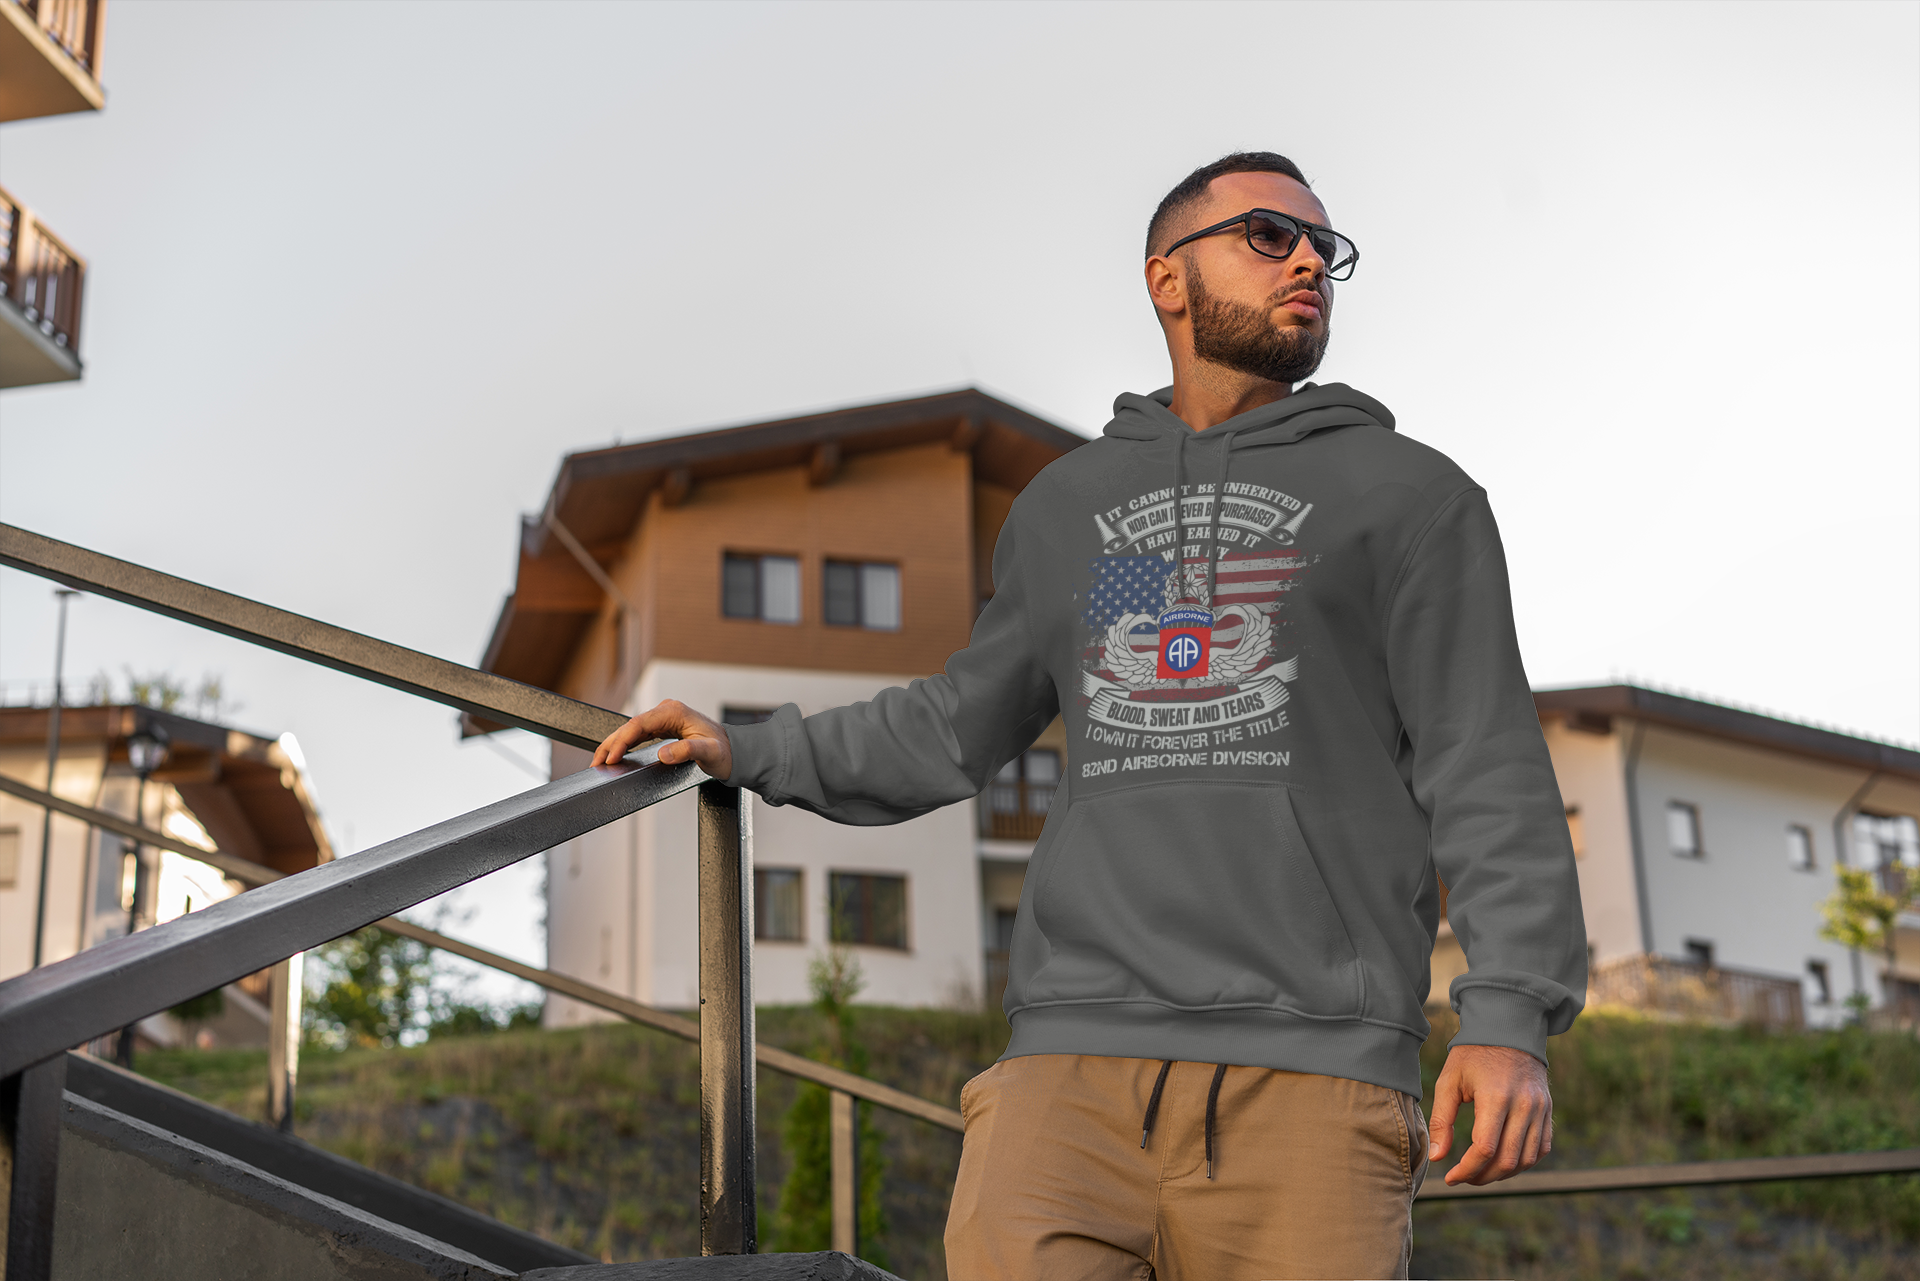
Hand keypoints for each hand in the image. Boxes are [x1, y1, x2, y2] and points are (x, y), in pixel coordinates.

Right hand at [590, 699, 733, 779]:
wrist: (734, 752)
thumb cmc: (724, 751)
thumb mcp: (708, 752)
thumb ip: (687, 751)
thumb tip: (663, 753)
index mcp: (674, 712)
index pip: (639, 724)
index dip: (621, 741)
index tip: (611, 757)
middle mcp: (666, 712)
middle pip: (630, 727)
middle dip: (611, 744)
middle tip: (596, 763)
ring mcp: (663, 719)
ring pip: (631, 730)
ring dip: (614, 745)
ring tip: (598, 761)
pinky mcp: (662, 728)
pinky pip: (638, 735)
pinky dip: (624, 745)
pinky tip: (615, 755)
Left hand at [1427, 1043, 1552, 1185]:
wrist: (1509, 1029)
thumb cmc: (1473, 1055)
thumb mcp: (1449, 1080)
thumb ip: (1442, 1119)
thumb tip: (1437, 1157)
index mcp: (1496, 1096)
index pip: (1484, 1148)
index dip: (1466, 1170)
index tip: (1450, 1177)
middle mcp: (1524, 1105)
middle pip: (1507, 1160)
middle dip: (1483, 1177)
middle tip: (1464, 1178)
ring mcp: (1540, 1109)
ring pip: (1527, 1159)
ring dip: (1503, 1174)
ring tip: (1481, 1173)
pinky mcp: (1548, 1111)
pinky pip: (1541, 1148)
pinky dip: (1524, 1162)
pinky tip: (1503, 1161)